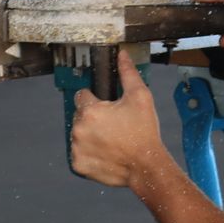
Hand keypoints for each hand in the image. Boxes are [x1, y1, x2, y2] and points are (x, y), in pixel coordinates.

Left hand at [70, 52, 170, 189]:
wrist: (146, 166)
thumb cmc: (144, 133)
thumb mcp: (140, 98)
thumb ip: (127, 74)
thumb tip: (122, 56)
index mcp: (90, 111)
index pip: (82, 96)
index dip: (95, 100)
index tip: (107, 108)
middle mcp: (79, 130)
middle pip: (79, 116)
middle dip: (93, 118)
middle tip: (113, 126)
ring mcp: (76, 149)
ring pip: (78, 135)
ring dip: (90, 135)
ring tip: (111, 141)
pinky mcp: (78, 165)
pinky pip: (79, 154)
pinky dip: (89, 153)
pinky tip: (105, 153)